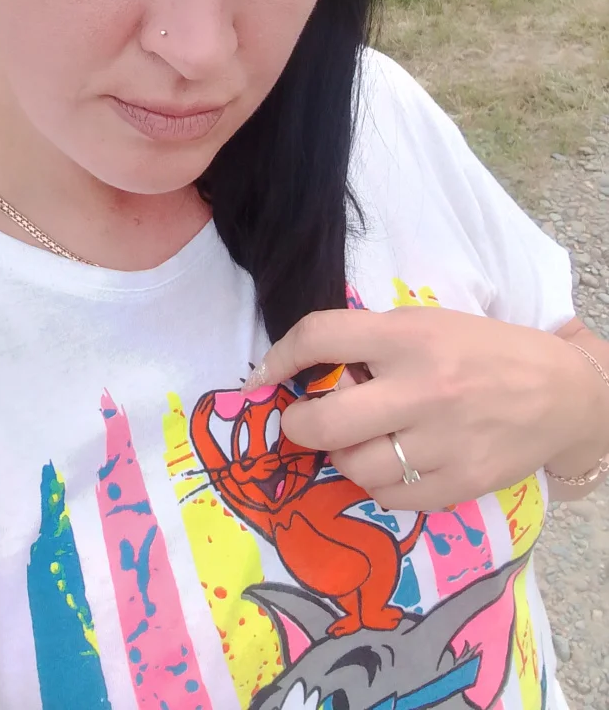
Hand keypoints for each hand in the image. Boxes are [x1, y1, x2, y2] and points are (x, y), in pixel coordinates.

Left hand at [244, 306, 591, 510]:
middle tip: (301, 422)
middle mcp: (421, 387)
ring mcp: (442, 440)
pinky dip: (379, 486)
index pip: (321, 336)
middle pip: (325, 422)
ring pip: (354, 467)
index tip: (263, 374)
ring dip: (340, 458)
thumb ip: (372, 344)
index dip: (279, 356)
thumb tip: (306, 372)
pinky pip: (391, 498)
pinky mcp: (461, 482)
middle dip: (297, 426)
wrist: (560, 392)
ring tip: (353, 444)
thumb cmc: (481, 350)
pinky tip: (391, 466)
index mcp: (407, 336)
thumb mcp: (425, 325)